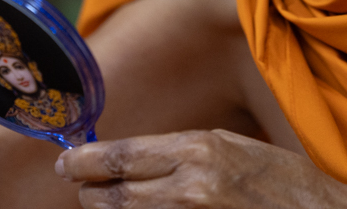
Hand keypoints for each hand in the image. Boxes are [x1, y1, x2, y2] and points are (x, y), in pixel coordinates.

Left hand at [55, 130, 346, 207]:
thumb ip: (178, 152)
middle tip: (82, 183)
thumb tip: (128, 157)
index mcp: (199, 150)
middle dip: (90, 191)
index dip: (83, 160)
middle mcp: (190, 188)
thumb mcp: (229, 145)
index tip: (67, 160)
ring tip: (107, 200)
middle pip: (110, 196)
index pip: (119, 156)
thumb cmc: (279, 179)